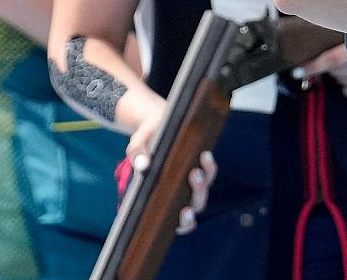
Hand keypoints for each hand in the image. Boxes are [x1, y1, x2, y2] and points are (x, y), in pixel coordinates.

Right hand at [125, 115, 215, 236]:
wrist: (155, 124)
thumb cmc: (143, 141)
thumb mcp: (137, 145)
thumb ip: (137, 155)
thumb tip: (143, 166)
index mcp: (161, 199)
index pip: (177, 221)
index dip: (184, 222)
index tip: (186, 212)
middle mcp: (179, 194)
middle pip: (195, 205)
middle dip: (197, 193)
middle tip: (193, 175)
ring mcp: (190, 183)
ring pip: (203, 191)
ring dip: (204, 182)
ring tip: (197, 168)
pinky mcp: (200, 168)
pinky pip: (209, 172)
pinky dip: (209, 167)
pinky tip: (205, 155)